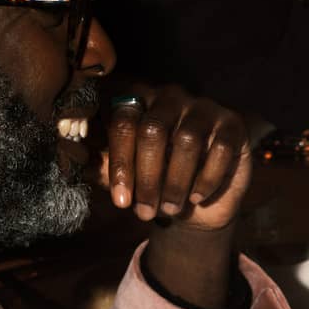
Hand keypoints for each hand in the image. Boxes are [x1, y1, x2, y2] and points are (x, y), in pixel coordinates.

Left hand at [100, 85, 251, 230]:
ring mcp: (203, 107)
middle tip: (145, 212)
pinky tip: (197, 198)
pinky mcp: (232, 123)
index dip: (121, 164)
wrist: (198, 201)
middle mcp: (170, 96)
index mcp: (138, 100)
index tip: (121, 202)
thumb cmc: (156, 182)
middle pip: (153, 130)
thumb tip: (77, 161)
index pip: (123, 123)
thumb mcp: (126, 178)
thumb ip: (103, 166)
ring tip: (170, 208)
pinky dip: (208, 178)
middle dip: (147, 177)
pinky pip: (220, 149)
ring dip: (176, 182)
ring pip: (187, 140)